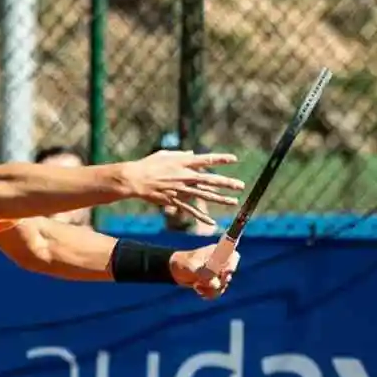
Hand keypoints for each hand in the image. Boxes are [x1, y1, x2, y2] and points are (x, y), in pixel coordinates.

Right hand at [119, 150, 244, 228]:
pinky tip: (211, 222)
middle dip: (226, 183)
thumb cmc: (148, 165)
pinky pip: (190, 210)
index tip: (234, 159)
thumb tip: (192, 155)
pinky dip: (201, 216)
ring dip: (220, 199)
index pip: (206, 160)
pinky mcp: (175, 200)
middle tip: (240, 185)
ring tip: (234, 202)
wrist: (135, 179)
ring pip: (204, 195)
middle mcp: (185, 176)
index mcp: (183, 163)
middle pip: (210, 180)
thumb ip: (181, 155)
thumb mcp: (165, 155)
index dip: (220, 159)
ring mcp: (181, 189)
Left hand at [170, 243, 239, 300]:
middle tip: (203, 281)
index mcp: (218, 252)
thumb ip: (203, 274)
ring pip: (223, 286)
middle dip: (216, 281)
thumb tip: (215, 284)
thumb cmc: (183, 262)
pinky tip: (199, 291)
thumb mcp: (190, 266)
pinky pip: (217, 293)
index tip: (222, 273)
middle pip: (228, 275)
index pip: (234, 257)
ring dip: (210, 289)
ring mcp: (218, 274)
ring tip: (197, 285)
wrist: (175, 271)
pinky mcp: (214, 284)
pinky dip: (208, 294)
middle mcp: (221, 263)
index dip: (231, 266)